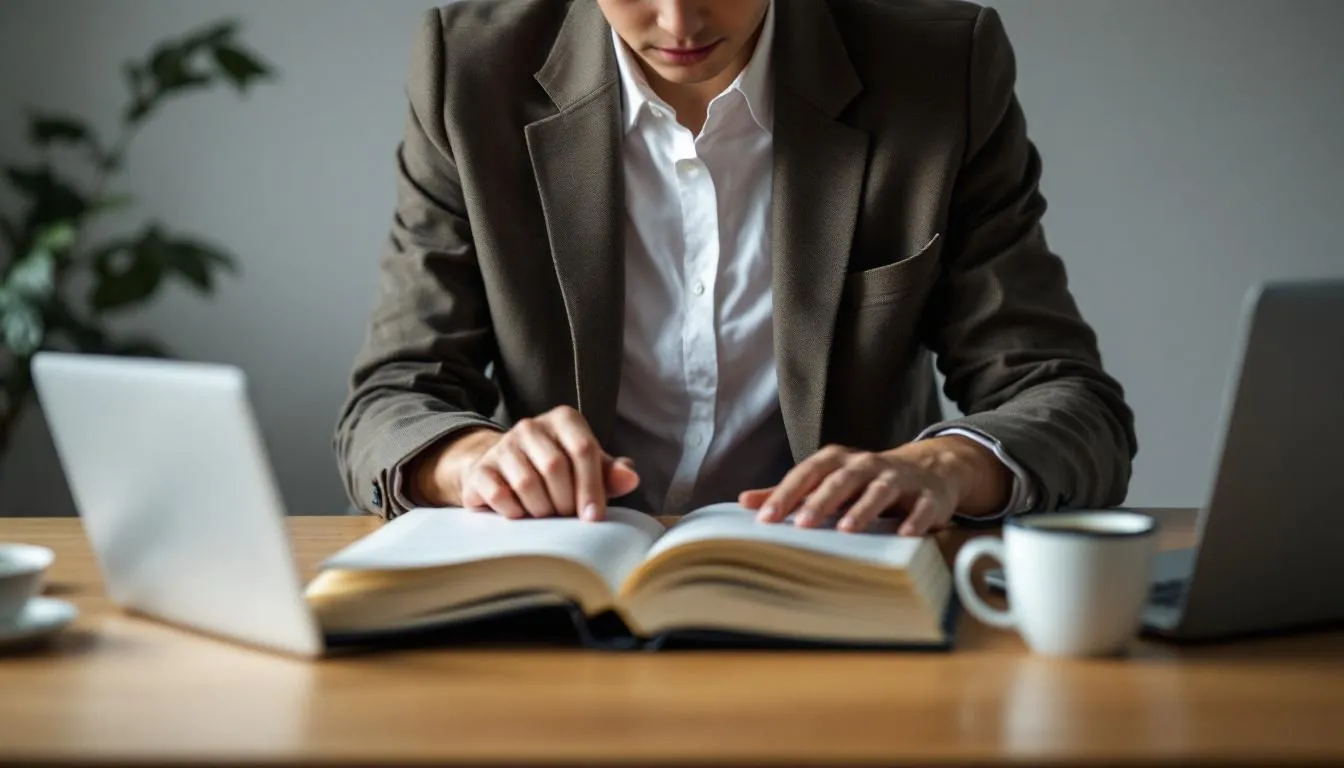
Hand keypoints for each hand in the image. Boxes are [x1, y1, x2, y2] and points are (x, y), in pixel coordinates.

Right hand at [410, 406, 639, 520]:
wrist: (504, 473)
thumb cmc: (558, 474)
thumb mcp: (588, 470)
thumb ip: (611, 474)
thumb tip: (630, 478)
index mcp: (564, 420)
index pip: (583, 449)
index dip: (592, 487)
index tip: (593, 517)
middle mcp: (531, 426)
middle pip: (555, 468)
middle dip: (565, 502)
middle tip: (567, 517)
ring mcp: (503, 445)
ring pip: (527, 484)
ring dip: (541, 510)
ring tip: (546, 515)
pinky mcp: (481, 468)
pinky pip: (500, 495)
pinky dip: (515, 513)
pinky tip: (521, 514)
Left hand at [738, 437, 1010, 535]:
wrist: (929, 468)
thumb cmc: (866, 479)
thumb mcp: (828, 480)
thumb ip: (790, 492)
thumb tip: (744, 502)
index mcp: (838, 462)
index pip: (807, 474)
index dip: (786, 494)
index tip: (765, 519)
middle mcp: (866, 465)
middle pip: (841, 479)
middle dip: (821, 501)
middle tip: (802, 524)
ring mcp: (899, 479)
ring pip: (880, 490)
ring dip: (863, 509)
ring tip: (847, 529)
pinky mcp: (928, 496)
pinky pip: (921, 507)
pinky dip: (914, 521)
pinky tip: (904, 536)